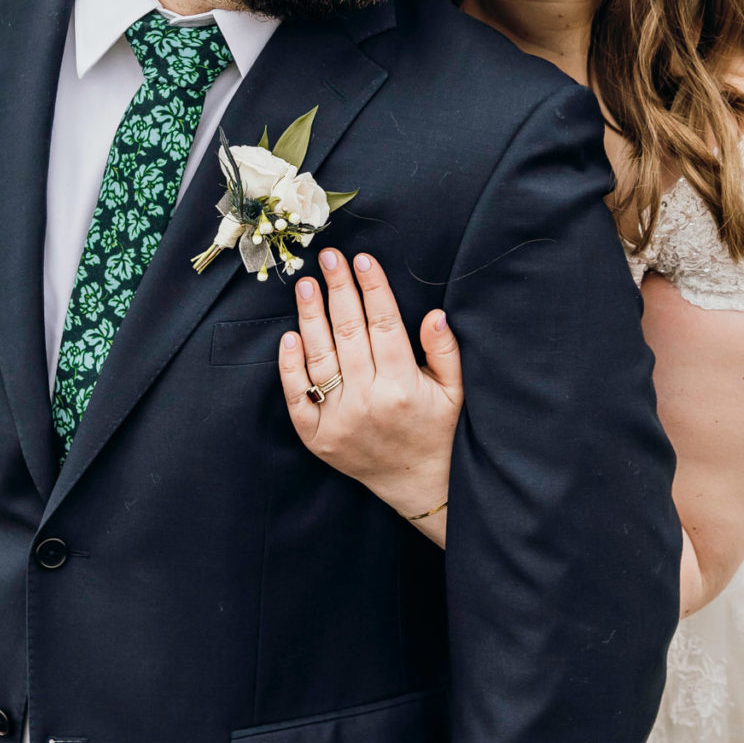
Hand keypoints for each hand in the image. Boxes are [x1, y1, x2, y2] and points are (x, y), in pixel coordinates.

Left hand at [278, 248, 461, 539]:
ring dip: (311, 318)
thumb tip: (435, 314)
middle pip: (349, 334)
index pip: (384, 326)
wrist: (416, 485)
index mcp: (403, 387)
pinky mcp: (317, 436)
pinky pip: (298, 396)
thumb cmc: (437, 431)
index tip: (363, 260)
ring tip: (306, 284)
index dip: (373, 290)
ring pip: (320, 358)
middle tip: (329, 256)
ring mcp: (339, 419)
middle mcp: (368, 402)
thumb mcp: (455, 393)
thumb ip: (445, 352)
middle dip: (339, 290)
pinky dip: (291, 366)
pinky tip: (289, 336)